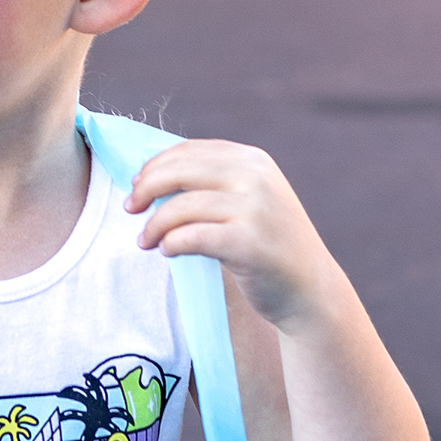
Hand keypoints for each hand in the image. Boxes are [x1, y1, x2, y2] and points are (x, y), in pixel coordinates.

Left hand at [125, 138, 339, 333]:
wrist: (310, 288)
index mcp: (252, 160)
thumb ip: (216, 182)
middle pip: (180, 172)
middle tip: (130, 210)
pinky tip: (166, 251)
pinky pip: (191, 237)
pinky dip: (171, 243)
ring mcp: (254, 208)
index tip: (136, 186)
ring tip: (146, 241)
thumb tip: (152, 177)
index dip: (155, 167)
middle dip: (146, 189)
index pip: (190, 151)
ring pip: (181, 206)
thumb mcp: (250, 199)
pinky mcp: (248, 243)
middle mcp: (255, 177)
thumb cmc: (269, 246)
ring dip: (154, 225)